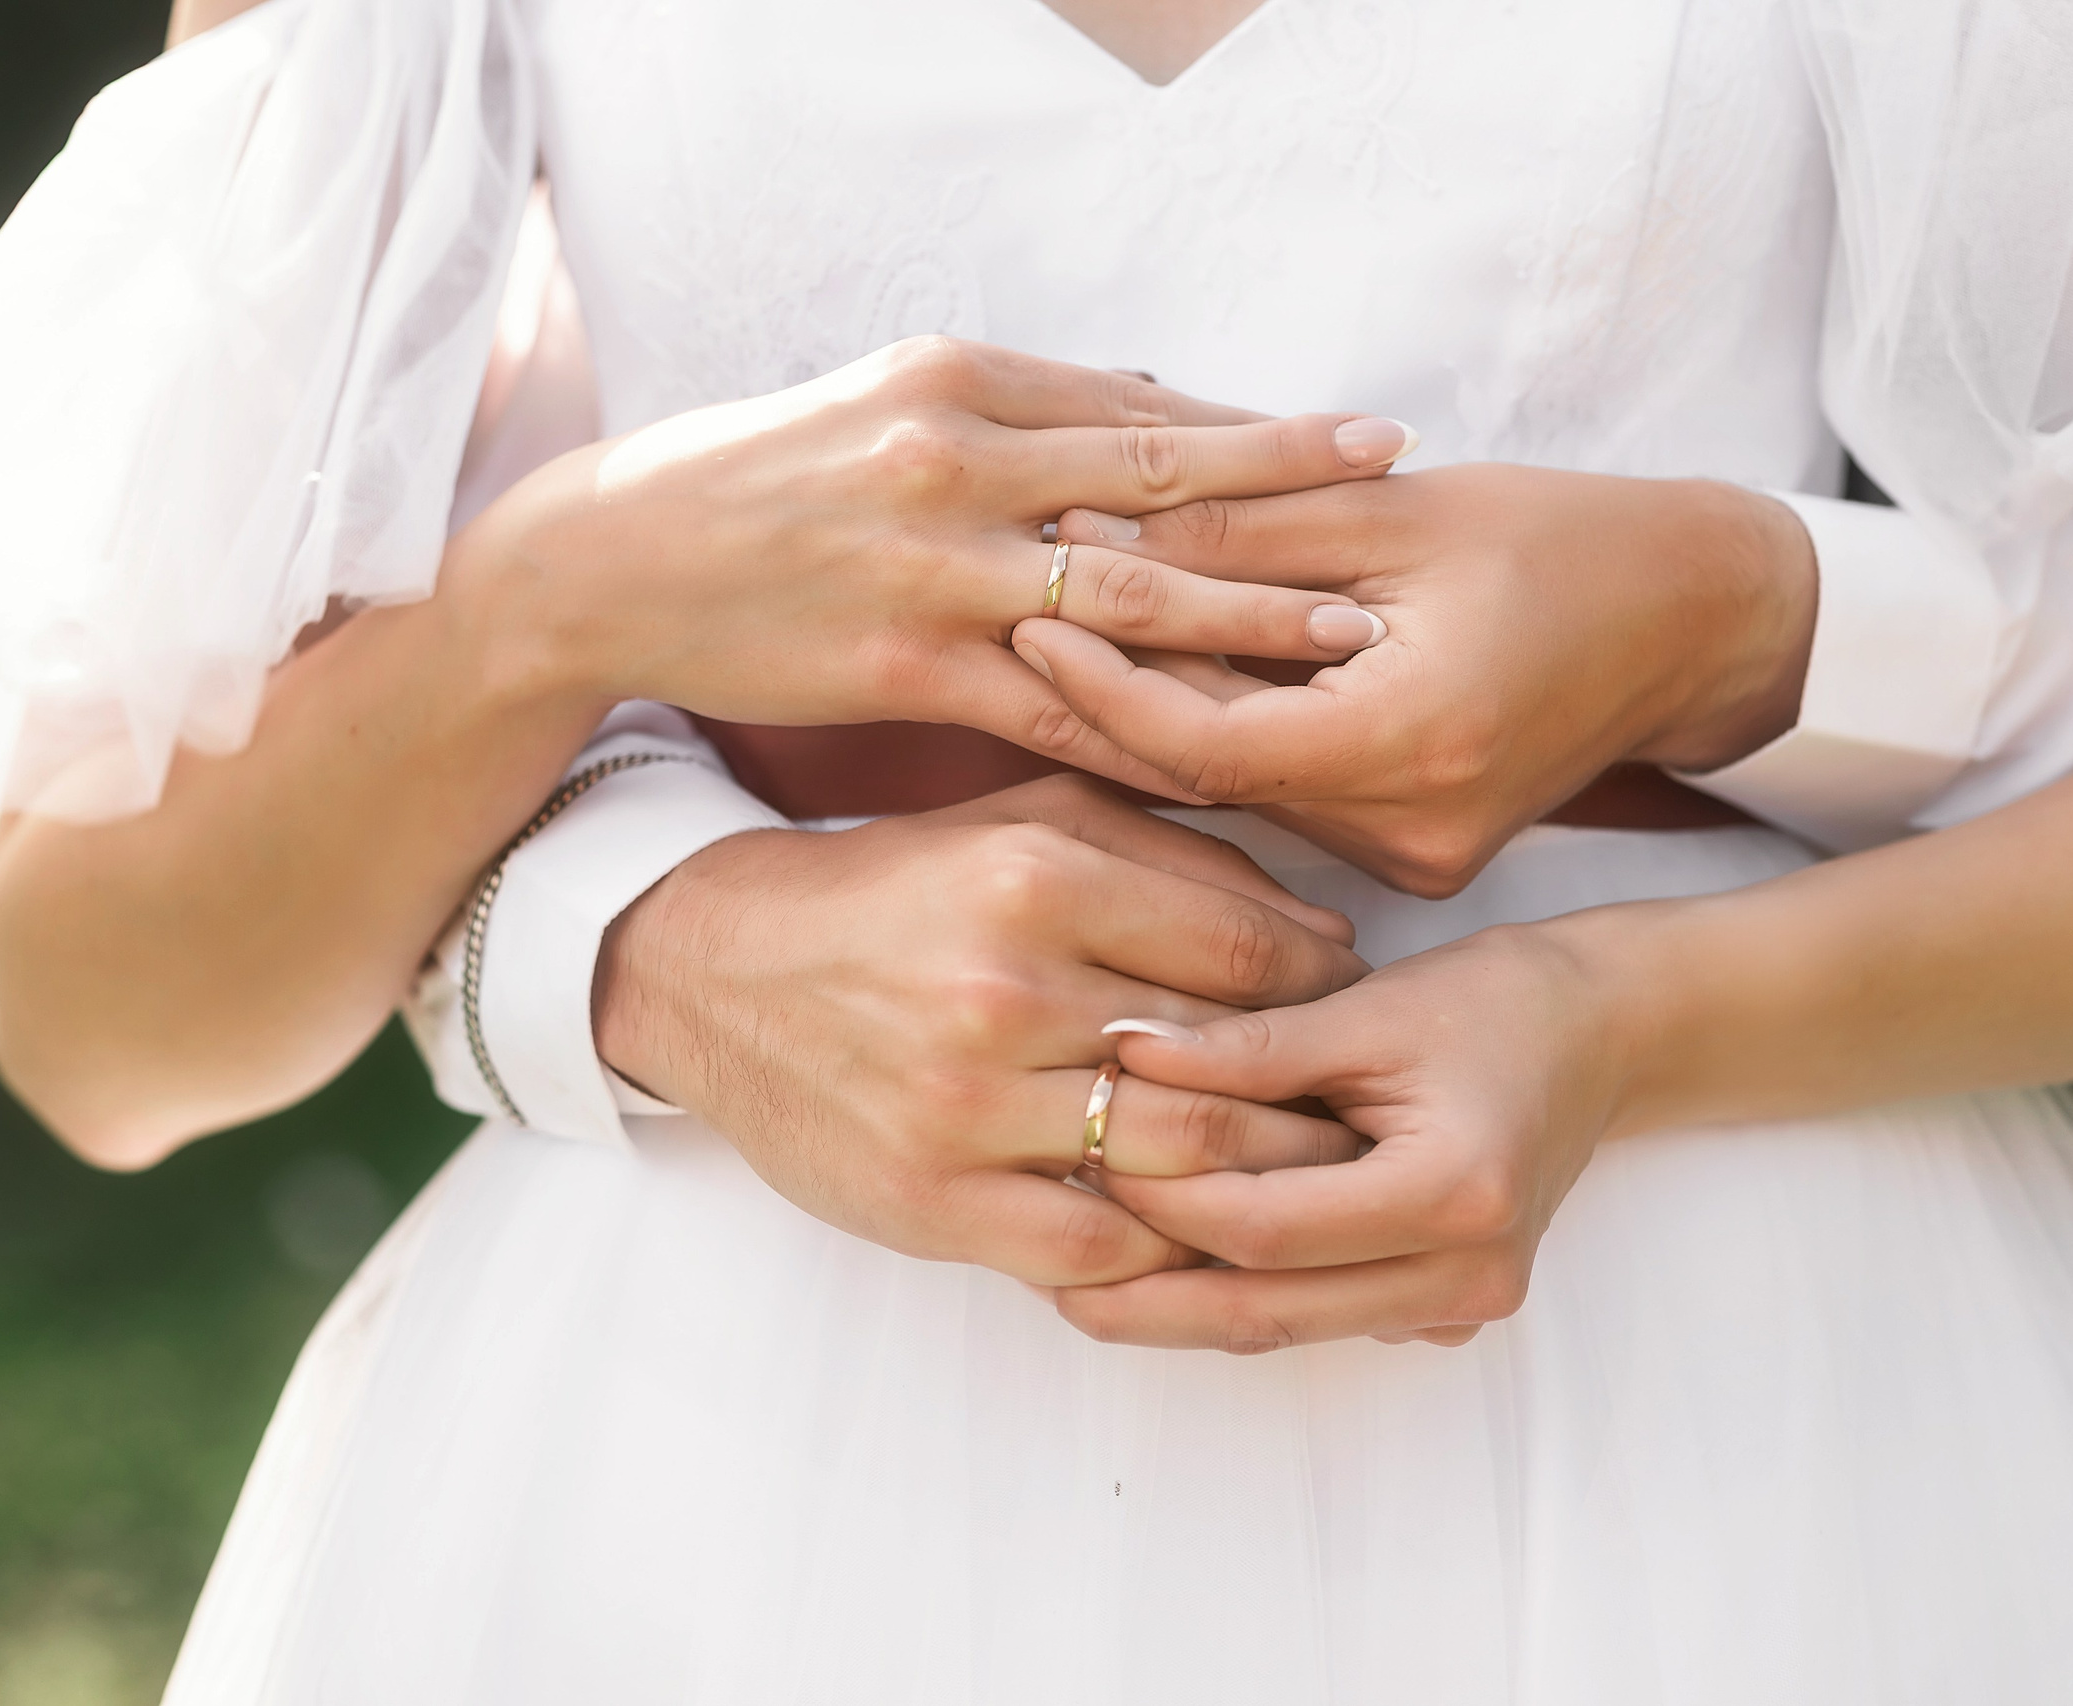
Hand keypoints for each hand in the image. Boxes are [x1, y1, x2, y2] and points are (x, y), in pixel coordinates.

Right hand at [461, 338, 1404, 796]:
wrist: (612, 560)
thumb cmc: (756, 480)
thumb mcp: (885, 403)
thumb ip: (1017, 411)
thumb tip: (1145, 403)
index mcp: (962, 380)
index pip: (1142, 408)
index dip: (1260, 433)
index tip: (1364, 445)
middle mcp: (961, 458)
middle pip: (1160, 485)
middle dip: (1290, 508)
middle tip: (1405, 523)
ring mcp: (934, 565)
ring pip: (1125, 598)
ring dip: (1248, 622)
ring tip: (1354, 641)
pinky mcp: (906, 666)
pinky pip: (1057, 707)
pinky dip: (1144, 728)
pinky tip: (1222, 755)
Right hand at [592, 776, 1367, 1285]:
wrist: (712, 969)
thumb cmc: (890, 887)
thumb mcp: (1016, 819)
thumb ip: (1170, 851)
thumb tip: (1322, 926)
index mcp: (1032, 876)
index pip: (1247, 953)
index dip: (1327, 988)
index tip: (1355, 1006)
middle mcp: (1002, 991)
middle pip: (1229, 1069)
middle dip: (1315, 1094)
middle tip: (1360, 1105)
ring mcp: (964, 1108)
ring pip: (1177, 1166)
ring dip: (1260, 1179)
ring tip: (1305, 1173)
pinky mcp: (930, 1202)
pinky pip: (1095, 1253)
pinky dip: (1164, 1250)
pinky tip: (1196, 1230)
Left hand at [1009, 464, 1814, 889]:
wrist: (1695, 619)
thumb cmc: (1561, 540)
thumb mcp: (1395, 511)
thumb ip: (1239, 526)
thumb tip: (1086, 521)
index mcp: (1411, 743)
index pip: (1206, 740)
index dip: (1104, 679)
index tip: (1027, 608)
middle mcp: (1409, 828)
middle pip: (1210, 773)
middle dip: (1112, 689)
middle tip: (1016, 612)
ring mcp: (1414, 858)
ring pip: (1240, 793)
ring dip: (1161, 711)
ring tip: (1072, 625)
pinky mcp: (1415, 855)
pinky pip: (1286, 799)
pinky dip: (1227, 733)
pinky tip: (1168, 670)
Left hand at [1054, 922, 1624, 1351]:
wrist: (1605, 1034)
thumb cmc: (1496, 1003)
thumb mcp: (1366, 1007)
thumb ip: (1245, 1045)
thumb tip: (1121, 1048)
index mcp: (1453, 1192)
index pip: (1263, 1226)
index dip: (1161, 1199)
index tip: (1079, 1158)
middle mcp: (1465, 1272)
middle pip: (1265, 1309)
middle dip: (1146, 1295)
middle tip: (1041, 1273)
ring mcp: (1462, 1306)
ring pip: (1286, 1328)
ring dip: (1182, 1307)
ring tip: (1077, 1278)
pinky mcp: (1446, 1310)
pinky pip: (1321, 1317)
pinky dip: (1243, 1294)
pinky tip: (1166, 1266)